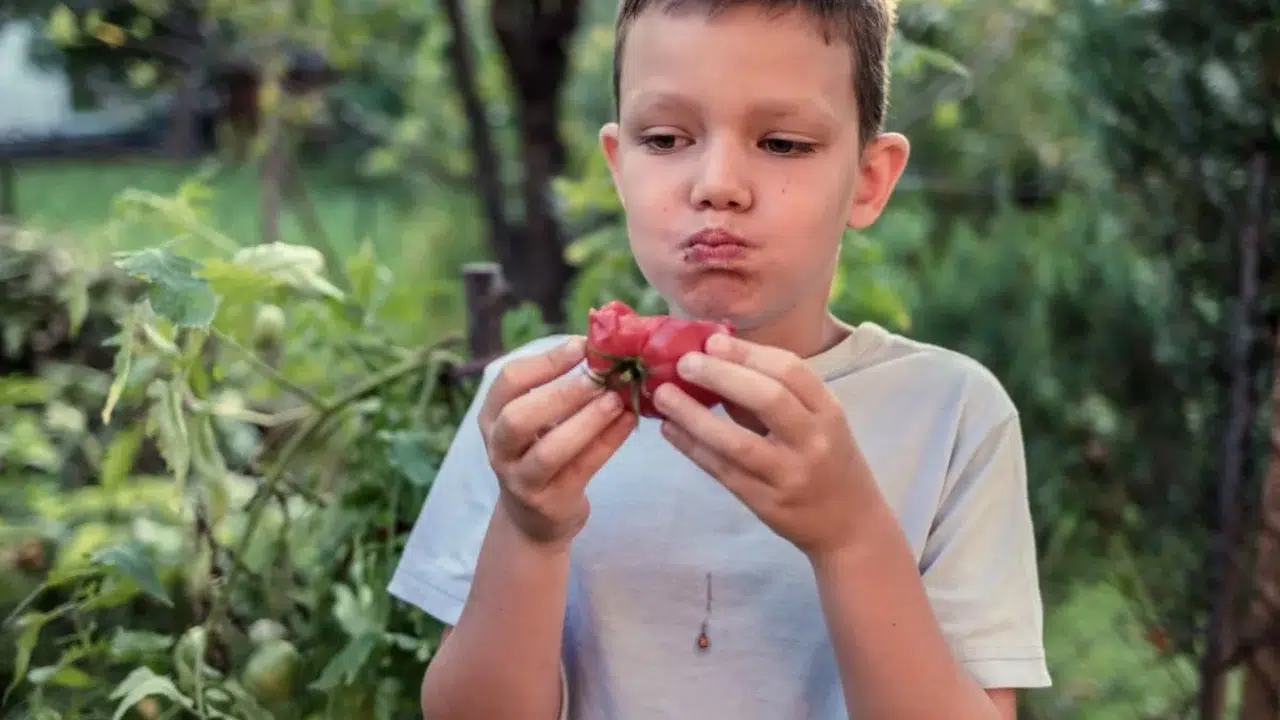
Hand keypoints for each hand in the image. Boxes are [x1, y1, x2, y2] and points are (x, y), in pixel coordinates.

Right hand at [478, 337, 637, 549]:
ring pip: (548, 451)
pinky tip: (628, 420)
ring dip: (585, 422)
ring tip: (615, 399)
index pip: (509, 381)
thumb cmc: (540, 451)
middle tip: (598, 376)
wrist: (535, 517)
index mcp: (492, 417)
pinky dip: (607, 442)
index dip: (546, 361)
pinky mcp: (551, 502)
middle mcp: (499, 448)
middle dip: (560, 393)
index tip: (582, 345)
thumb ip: (559, 388)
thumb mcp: (538, 420)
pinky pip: (581, 468)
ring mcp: (521, 479)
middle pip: (518, 417)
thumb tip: (604, 348)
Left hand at [652, 333, 879, 559]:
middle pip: (767, 399)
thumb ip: (774, 397)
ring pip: (736, 442)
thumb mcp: (818, 423)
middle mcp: (813, 441)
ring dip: (693, 415)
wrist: (850, 526)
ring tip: (662, 395)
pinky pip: (722, 470)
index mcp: (829, 411)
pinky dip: (692, 447)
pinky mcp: (765, 502)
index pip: (790, 371)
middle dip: (720, 375)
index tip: (712, 341)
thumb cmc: (829, 462)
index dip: (748, 353)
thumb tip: (717, 362)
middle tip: (685, 362)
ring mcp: (788, 475)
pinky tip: (670, 429)